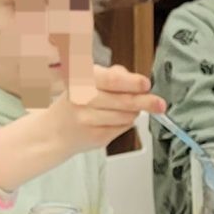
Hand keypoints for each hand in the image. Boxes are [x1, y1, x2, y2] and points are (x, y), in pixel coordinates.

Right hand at [45, 64, 163, 155]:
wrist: (54, 132)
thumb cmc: (75, 101)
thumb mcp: (87, 79)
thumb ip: (112, 76)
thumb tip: (137, 81)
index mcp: (81, 79)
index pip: (112, 80)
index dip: (132, 82)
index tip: (146, 84)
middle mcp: (82, 100)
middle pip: (124, 101)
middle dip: (146, 102)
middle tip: (159, 104)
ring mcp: (89, 121)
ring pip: (126, 116)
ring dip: (134, 112)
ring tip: (130, 108)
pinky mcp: (96, 138)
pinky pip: (122, 129)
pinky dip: (126, 123)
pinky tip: (117, 119)